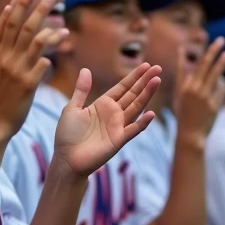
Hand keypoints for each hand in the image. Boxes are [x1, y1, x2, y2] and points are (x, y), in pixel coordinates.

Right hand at [0, 0, 67, 139]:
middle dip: (36, 9)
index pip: (6, 23)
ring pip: (36, 43)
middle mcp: (3, 58)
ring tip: (64, 24)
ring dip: (52, 31)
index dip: (18, 6)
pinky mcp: (27, 85)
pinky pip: (42, 64)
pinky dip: (51, 55)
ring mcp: (15, 71)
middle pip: (22, 27)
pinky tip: (61, 49)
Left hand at [52, 63, 161, 178]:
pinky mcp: (119, 140)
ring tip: (156, 81)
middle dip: (145, 81)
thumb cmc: (67, 135)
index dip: (134, 77)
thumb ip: (81, 90)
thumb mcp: (72, 108)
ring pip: (136, 107)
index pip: (123, 87)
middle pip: (133, 94)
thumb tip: (86, 70)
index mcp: (103, 104)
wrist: (66, 159)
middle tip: (157, 68)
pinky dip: (142, 123)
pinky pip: (133, 130)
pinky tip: (151, 113)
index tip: (146, 65)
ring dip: (147, 95)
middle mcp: (113, 114)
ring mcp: (118, 126)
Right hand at [173, 37, 224, 142]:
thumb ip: (186, 84)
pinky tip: (221, 86)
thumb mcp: (181, 100)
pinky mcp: (213, 103)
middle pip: (203, 65)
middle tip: (220, 40)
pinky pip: (220, 89)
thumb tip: (191, 71)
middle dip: (212, 51)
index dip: (182, 58)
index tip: (182, 48)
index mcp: (182, 88)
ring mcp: (203, 96)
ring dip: (221, 62)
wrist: (190, 135)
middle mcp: (192, 90)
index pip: (182, 69)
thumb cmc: (185, 117)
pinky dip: (221, 86)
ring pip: (214, 74)